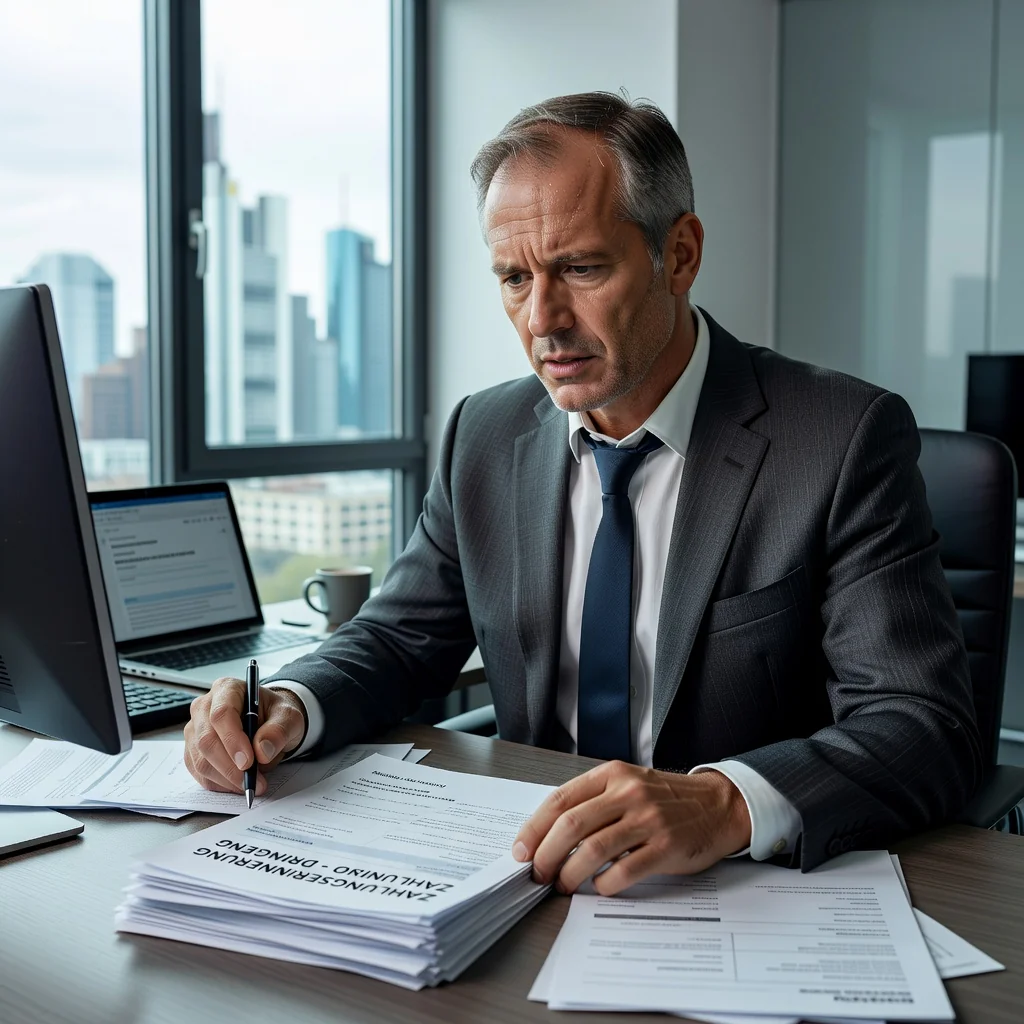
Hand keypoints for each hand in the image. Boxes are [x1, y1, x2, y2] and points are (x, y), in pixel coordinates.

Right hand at [183, 677, 307, 794]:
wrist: (270, 723)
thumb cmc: (276, 715)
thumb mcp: (289, 717)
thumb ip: (279, 730)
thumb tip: (262, 751)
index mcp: (227, 689)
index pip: (221, 714)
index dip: (232, 740)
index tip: (248, 762)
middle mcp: (204, 707)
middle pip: (206, 740)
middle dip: (230, 767)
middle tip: (254, 782)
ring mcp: (195, 730)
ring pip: (200, 761)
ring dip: (226, 779)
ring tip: (252, 784)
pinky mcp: (193, 751)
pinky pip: (199, 773)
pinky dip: (220, 784)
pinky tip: (238, 784)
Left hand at [511, 761, 750, 895]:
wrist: (719, 805)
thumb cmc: (667, 799)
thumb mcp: (629, 785)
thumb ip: (594, 802)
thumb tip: (548, 835)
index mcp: (612, 775)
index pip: (560, 800)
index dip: (533, 828)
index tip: (520, 851)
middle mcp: (627, 793)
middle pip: (570, 826)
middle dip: (545, 855)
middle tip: (537, 874)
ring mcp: (648, 820)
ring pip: (592, 850)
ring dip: (569, 874)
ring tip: (563, 885)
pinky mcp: (665, 847)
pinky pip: (623, 871)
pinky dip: (603, 885)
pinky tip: (599, 888)